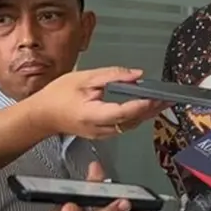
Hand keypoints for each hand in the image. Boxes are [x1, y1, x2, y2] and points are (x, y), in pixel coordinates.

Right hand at [23, 67, 170, 140]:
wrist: (42, 116)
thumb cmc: (57, 96)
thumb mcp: (84, 78)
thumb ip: (112, 75)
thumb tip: (136, 75)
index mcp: (92, 115)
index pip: (123, 112)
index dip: (142, 105)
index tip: (157, 96)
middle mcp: (100, 129)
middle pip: (132, 120)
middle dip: (152, 109)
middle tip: (169, 97)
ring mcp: (102, 134)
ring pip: (131, 125)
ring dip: (147, 113)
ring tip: (163, 100)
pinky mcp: (104, 133)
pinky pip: (125, 125)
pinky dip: (137, 115)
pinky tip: (146, 106)